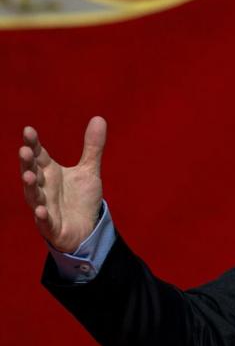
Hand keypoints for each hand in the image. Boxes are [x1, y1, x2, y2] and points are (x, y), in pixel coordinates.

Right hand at [19, 116, 106, 252]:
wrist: (87, 228)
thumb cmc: (81, 198)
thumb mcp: (89, 170)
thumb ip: (92, 147)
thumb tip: (99, 118)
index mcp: (50, 173)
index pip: (39, 155)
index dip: (33, 144)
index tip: (29, 130)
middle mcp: (44, 188)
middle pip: (32, 173)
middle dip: (27, 163)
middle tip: (24, 150)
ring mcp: (45, 207)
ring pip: (34, 196)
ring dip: (31, 187)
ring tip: (28, 176)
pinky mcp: (52, 226)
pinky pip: (45, 221)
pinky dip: (42, 216)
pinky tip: (41, 210)